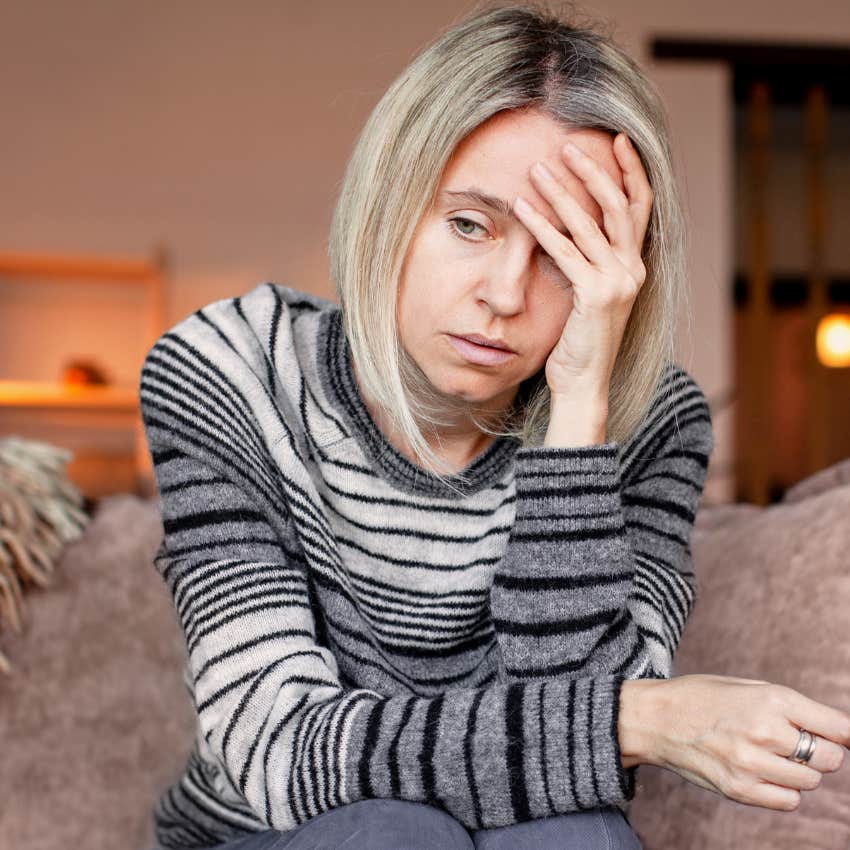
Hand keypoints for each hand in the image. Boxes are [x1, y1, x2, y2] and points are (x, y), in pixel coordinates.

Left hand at [513, 133, 652, 399]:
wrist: (584, 383)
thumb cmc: (580, 342)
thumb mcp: (590, 296)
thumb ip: (586, 263)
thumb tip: (565, 229)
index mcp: (634, 267)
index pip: (640, 208)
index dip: (632, 172)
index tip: (617, 141)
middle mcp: (632, 270)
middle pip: (618, 206)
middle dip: (594, 171)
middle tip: (567, 146)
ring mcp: (617, 283)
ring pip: (591, 224)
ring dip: (562, 193)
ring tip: (537, 170)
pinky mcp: (595, 296)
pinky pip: (566, 252)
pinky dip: (542, 227)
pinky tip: (522, 209)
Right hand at [620, 674, 849, 810]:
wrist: (653, 718)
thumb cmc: (699, 697)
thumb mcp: (744, 686)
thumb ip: (788, 707)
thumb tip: (837, 731)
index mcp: (771, 699)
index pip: (838, 727)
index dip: (846, 735)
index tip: (843, 738)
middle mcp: (765, 731)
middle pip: (831, 759)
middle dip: (822, 753)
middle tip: (797, 744)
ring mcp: (752, 764)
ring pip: (810, 782)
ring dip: (799, 772)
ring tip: (771, 755)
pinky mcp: (739, 789)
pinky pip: (788, 802)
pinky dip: (783, 791)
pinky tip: (762, 772)